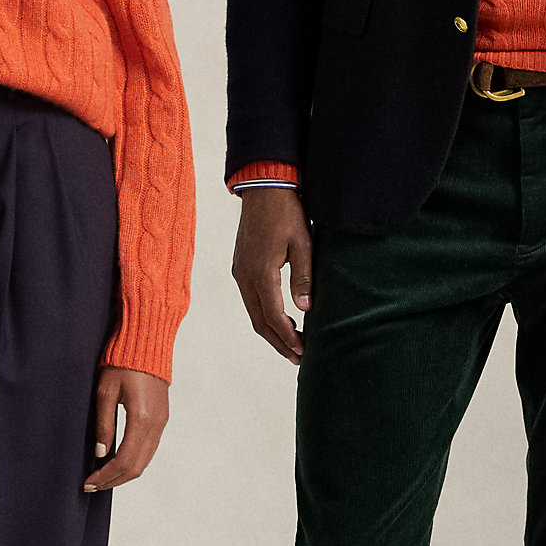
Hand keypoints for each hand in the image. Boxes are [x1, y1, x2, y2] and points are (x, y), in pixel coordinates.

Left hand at [85, 367, 169, 491]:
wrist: (146, 343)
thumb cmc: (122, 363)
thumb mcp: (105, 392)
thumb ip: (103, 425)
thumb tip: (101, 454)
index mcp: (141, 419)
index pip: (124, 460)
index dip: (105, 476)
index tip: (88, 482)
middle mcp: (156, 424)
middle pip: (137, 467)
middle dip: (114, 480)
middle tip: (93, 485)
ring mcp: (162, 422)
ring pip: (145, 460)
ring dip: (124, 473)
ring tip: (103, 477)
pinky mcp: (162, 418)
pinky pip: (149, 448)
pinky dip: (134, 461)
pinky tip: (117, 460)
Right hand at [232, 187, 311, 363]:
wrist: (264, 187)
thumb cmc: (286, 212)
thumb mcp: (302, 243)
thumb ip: (303, 277)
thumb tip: (306, 308)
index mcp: (261, 272)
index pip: (274, 316)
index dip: (288, 337)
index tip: (303, 351)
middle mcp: (245, 276)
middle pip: (259, 321)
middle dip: (279, 342)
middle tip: (298, 357)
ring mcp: (240, 272)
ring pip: (253, 312)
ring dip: (271, 331)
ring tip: (291, 344)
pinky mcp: (241, 266)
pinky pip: (250, 300)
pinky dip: (263, 315)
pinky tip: (279, 319)